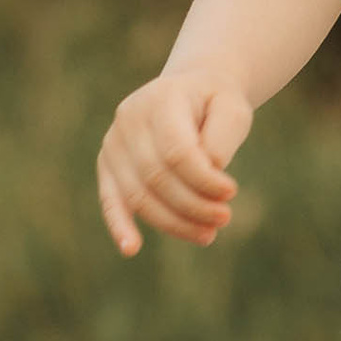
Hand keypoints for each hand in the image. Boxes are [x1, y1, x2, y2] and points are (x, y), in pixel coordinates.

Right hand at [96, 70, 254, 254]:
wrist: (192, 92)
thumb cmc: (216, 104)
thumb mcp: (233, 109)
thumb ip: (222, 139)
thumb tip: (208, 173)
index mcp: (161, 98)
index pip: (177, 151)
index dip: (204, 179)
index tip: (231, 192)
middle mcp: (129, 119)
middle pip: (157, 177)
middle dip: (193, 204)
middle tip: (225, 217)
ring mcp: (113, 143)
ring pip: (138, 195)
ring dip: (173, 222)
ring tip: (208, 234)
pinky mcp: (106, 165)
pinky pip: (110, 200)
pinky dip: (119, 225)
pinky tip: (131, 248)